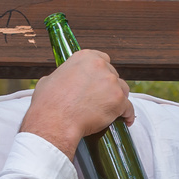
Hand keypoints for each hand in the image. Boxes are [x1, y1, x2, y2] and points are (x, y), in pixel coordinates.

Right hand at [20, 49, 135, 160]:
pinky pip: (129, 108)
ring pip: (123, 90)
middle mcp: (101, 66)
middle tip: (101, 99)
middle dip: (109, 87)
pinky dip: (127, 114)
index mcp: (85, 57)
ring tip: (111, 110)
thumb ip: (64, 75)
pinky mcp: (119, 101)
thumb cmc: (49, 104)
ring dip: (118, 99)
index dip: (102, 72)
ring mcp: (112, 83)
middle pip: (113, 75)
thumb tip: (65, 80)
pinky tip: (125, 119)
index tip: (100, 80)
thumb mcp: (50, 79)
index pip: (103, 59)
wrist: (55, 121)